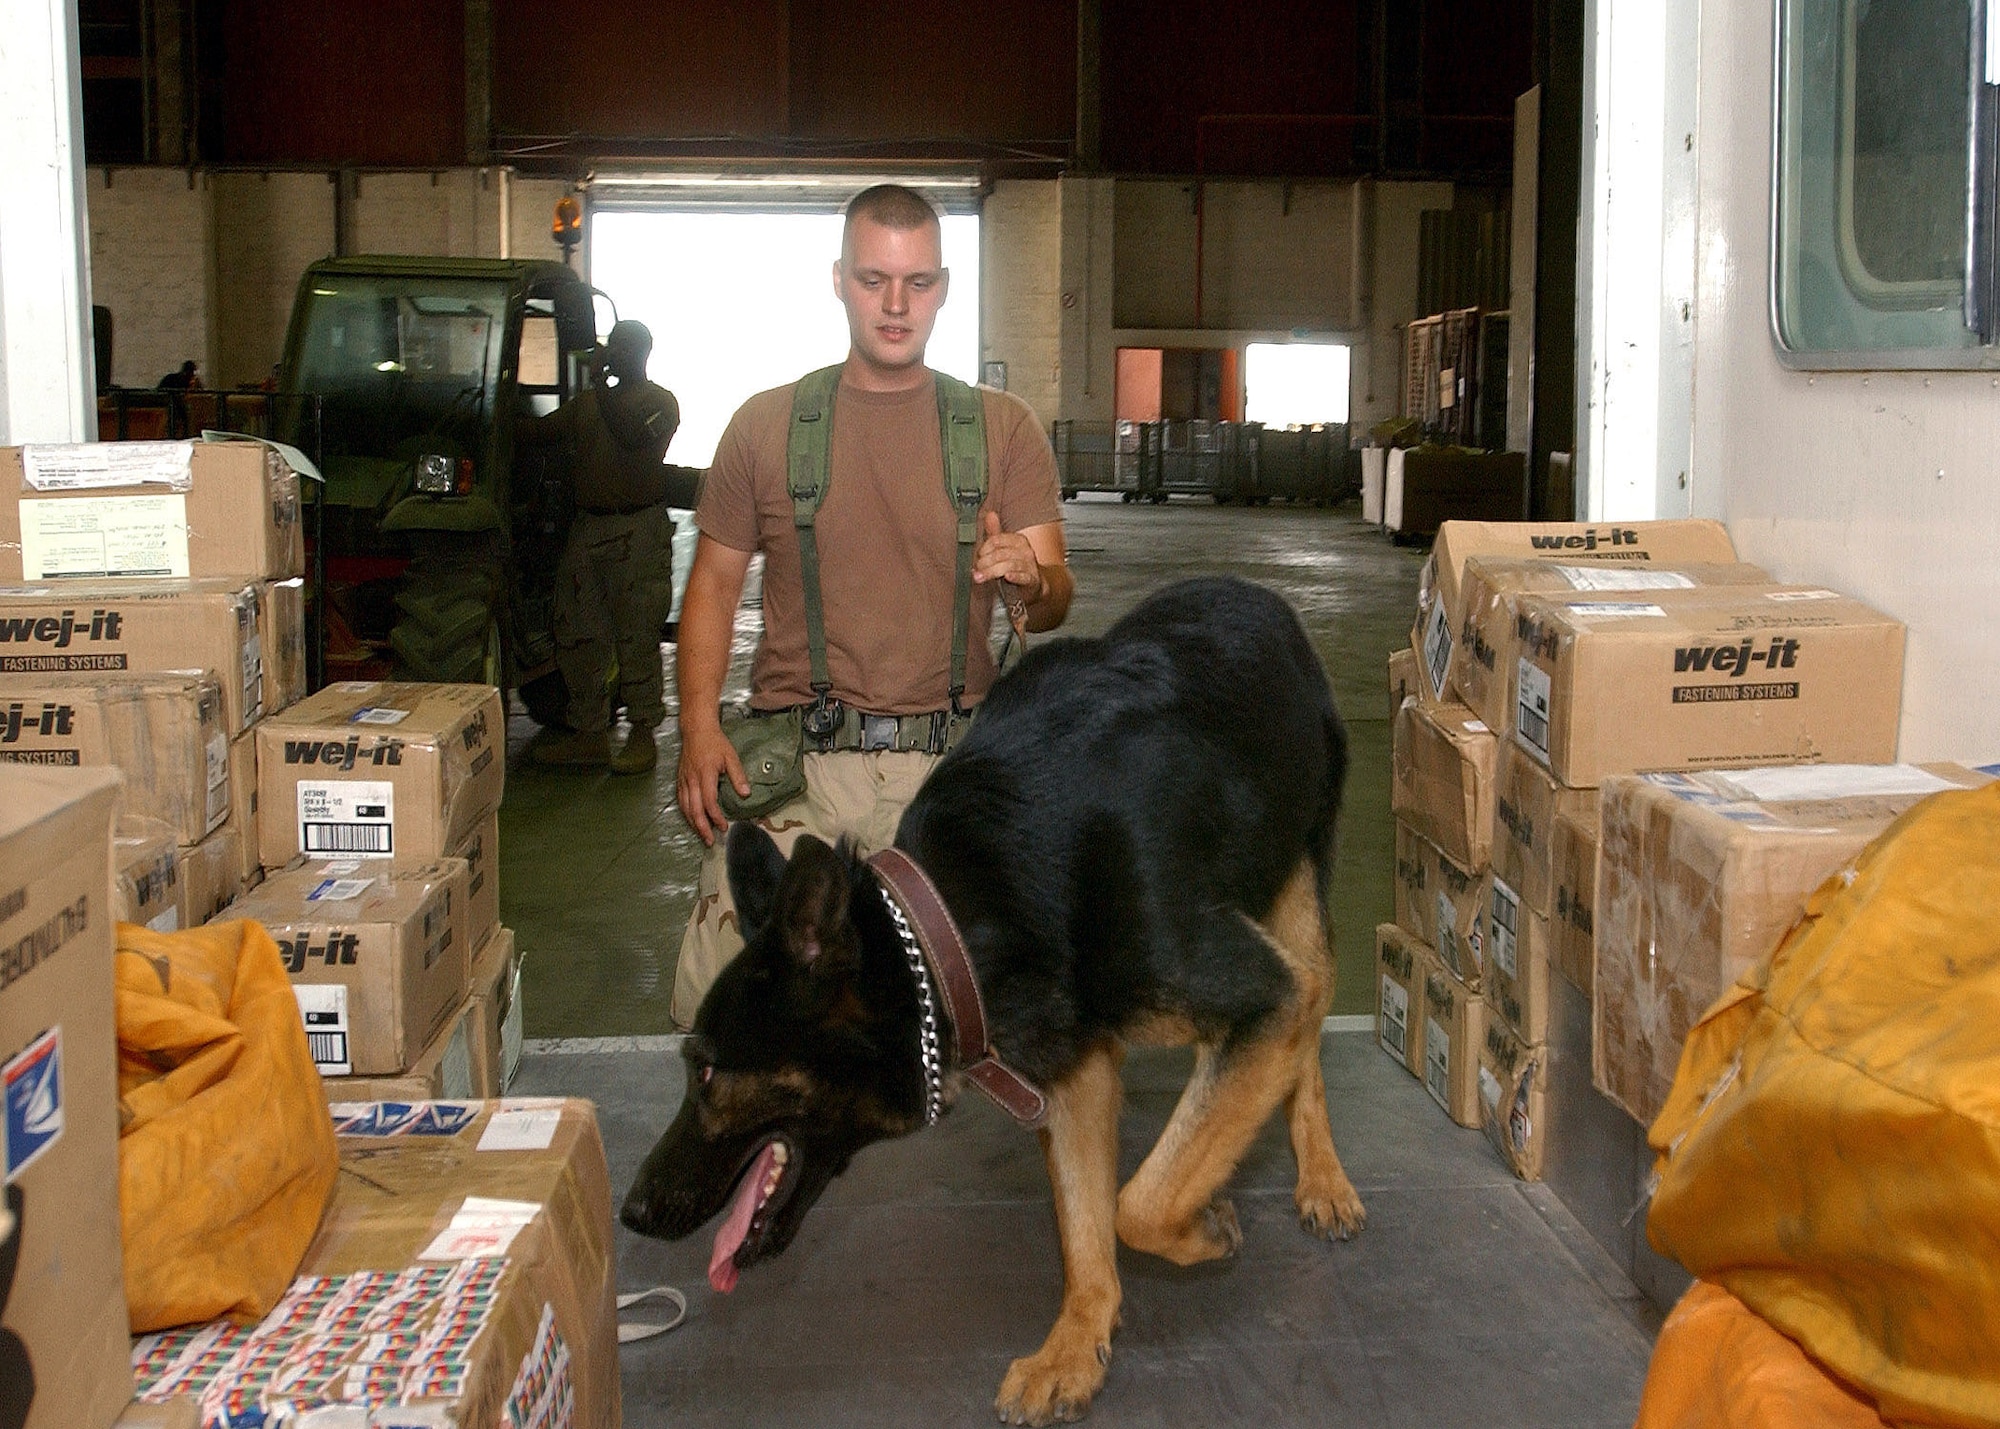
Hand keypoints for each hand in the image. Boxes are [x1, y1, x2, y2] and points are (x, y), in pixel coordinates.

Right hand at [677, 717, 747, 845]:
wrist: (696, 730)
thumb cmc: (714, 742)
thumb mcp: (731, 756)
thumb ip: (738, 776)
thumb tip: (746, 794)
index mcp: (705, 774)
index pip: (709, 801)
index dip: (716, 817)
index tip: (724, 826)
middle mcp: (692, 780)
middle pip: (694, 809)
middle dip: (702, 828)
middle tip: (709, 841)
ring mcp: (684, 780)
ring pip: (685, 807)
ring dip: (693, 824)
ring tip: (702, 835)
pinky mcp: (680, 780)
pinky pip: (681, 801)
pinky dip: (686, 813)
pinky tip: (692, 820)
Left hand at [973, 510, 1043, 604]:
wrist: (1033, 583)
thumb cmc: (1016, 564)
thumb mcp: (1004, 548)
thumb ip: (995, 533)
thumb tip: (990, 514)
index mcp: (1018, 540)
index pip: (996, 540)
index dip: (984, 549)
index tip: (977, 557)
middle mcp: (1026, 550)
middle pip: (1000, 554)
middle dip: (985, 562)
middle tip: (976, 569)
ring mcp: (1030, 565)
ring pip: (1009, 565)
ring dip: (991, 572)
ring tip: (979, 577)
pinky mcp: (1032, 579)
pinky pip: (1023, 577)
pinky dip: (1015, 576)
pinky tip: (1007, 577)